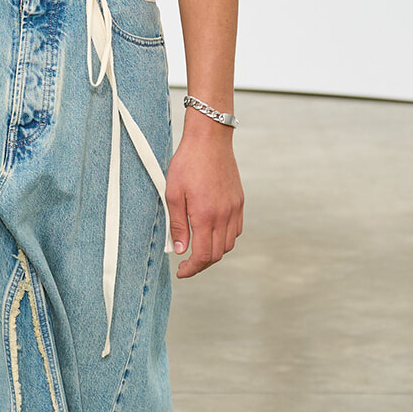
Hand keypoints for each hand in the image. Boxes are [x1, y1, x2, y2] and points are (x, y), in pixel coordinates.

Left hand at [164, 124, 243, 277]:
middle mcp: (224, 215)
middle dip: (201, 264)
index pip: (203, 255)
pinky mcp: (239, 201)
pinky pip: (236, 229)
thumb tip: (180, 249)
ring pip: (228, 244)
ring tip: (198, 248)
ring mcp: (234, 209)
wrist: (210, 140)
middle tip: (186, 263)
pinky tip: (212, 232)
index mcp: (205, 216)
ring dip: (214, 252)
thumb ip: (177, 224)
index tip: (181, 271)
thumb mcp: (173, 193)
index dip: (192, 269)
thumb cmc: (188, 163)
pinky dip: (225, 238)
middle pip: (217, 254)